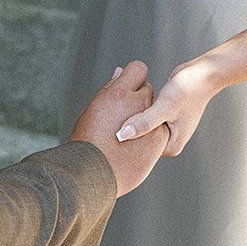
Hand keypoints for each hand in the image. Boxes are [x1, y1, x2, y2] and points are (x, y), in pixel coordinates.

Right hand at [69, 62, 169, 195]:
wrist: (92, 176)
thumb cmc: (87, 141)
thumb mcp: (94, 108)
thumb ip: (111, 88)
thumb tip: (120, 72)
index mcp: (119, 93)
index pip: (138, 69)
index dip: (132, 77)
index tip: (126, 88)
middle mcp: (138, 104)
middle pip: (147, 91)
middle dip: (138, 99)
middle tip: (123, 116)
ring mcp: (152, 124)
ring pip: (154, 112)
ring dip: (145, 117)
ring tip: (127, 135)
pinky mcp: (159, 141)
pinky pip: (158, 131)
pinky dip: (149, 136)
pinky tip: (134, 147)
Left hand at [114, 58, 218, 157]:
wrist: (203, 72)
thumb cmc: (189, 90)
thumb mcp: (165, 107)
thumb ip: (145, 122)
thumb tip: (123, 135)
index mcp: (170, 146)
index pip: (139, 150)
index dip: (124, 140)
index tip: (108, 130)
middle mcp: (168, 139)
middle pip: (140, 138)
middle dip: (127, 128)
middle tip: (110, 119)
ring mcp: (165, 127)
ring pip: (141, 125)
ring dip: (131, 116)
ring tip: (115, 109)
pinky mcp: (162, 114)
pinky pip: (144, 115)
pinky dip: (138, 108)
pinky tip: (127, 99)